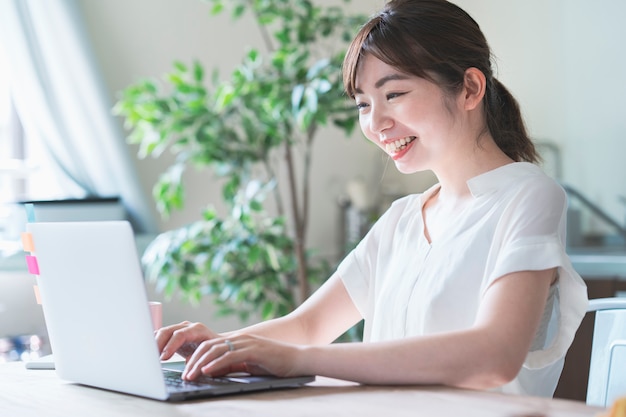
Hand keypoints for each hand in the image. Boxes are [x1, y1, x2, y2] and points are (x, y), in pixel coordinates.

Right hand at [155, 321, 220, 360]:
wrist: (216, 344)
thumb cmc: (214, 350)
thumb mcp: (209, 355)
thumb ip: (198, 359)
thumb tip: (187, 366)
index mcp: (197, 329)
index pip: (180, 335)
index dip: (170, 346)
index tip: (163, 358)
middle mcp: (186, 326)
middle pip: (167, 331)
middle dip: (158, 345)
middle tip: (152, 359)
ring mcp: (178, 328)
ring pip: (161, 332)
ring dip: (153, 344)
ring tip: (148, 358)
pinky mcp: (172, 334)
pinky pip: (160, 335)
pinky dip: (153, 343)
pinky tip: (149, 353)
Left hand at [181, 333, 302, 380]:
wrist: (297, 359)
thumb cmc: (274, 363)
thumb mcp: (247, 365)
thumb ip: (230, 366)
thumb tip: (209, 371)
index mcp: (237, 340)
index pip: (209, 346)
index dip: (195, 358)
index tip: (186, 371)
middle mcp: (239, 338)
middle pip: (209, 346)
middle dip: (193, 361)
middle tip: (185, 376)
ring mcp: (246, 343)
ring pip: (216, 350)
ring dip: (200, 363)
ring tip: (191, 375)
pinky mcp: (254, 350)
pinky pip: (230, 356)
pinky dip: (216, 364)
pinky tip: (207, 371)